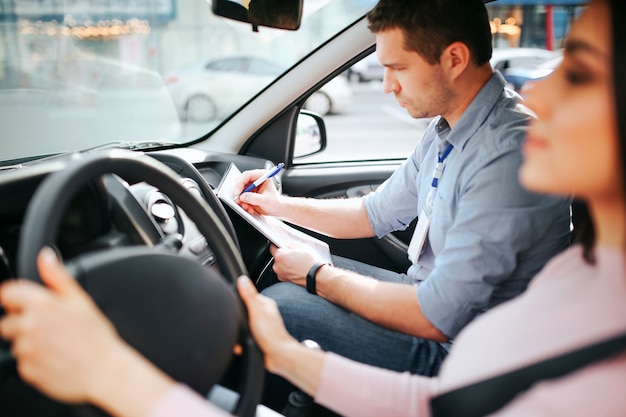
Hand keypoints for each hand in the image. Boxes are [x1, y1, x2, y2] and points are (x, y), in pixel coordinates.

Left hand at [0, 248, 128, 402]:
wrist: (104, 372)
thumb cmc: (97, 336)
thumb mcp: (81, 300)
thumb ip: (57, 276)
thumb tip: (45, 256)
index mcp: (42, 304)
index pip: (7, 293)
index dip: (17, 298)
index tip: (27, 304)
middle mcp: (29, 326)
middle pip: (7, 320)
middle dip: (22, 322)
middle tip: (50, 327)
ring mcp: (25, 349)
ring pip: (16, 342)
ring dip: (29, 342)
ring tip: (56, 344)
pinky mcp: (26, 369)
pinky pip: (23, 362)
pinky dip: (35, 360)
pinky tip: (55, 358)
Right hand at [234, 169, 282, 215]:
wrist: (276, 208)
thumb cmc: (274, 202)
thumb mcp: (265, 201)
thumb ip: (254, 198)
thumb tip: (243, 196)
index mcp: (262, 175)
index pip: (247, 175)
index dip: (240, 183)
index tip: (238, 192)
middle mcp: (255, 179)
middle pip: (240, 181)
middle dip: (239, 193)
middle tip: (239, 201)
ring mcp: (251, 186)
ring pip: (239, 190)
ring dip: (241, 200)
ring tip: (248, 207)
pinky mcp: (248, 192)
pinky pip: (240, 196)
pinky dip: (243, 203)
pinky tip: (250, 208)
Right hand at [236, 275, 296, 372]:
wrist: (278, 356)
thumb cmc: (271, 334)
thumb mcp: (256, 311)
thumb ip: (248, 295)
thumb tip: (242, 278)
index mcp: (265, 304)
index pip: (246, 296)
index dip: (237, 302)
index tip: (233, 308)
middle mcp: (263, 314)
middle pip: (242, 311)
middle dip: (237, 320)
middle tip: (238, 326)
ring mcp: (261, 326)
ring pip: (242, 325)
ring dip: (239, 332)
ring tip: (241, 338)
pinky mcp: (258, 338)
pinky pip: (244, 337)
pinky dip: (241, 342)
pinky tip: (241, 346)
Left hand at [269, 244, 318, 286]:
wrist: (317, 277)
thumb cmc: (311, 263)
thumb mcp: (303, 247)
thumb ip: (291, 244)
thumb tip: (287, 245)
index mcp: (280, 256)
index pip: (273, 247)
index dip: (279, 245)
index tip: (284, 246)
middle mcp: (277, 267)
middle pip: (278, 258)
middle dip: (284, 256)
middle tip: (295, 255)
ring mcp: (281, 275)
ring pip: (281, 266)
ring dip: (287, 264)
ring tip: (298, 263)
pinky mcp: (285, 281)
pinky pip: (285, 273)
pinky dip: (289, 271)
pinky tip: (298, 269)